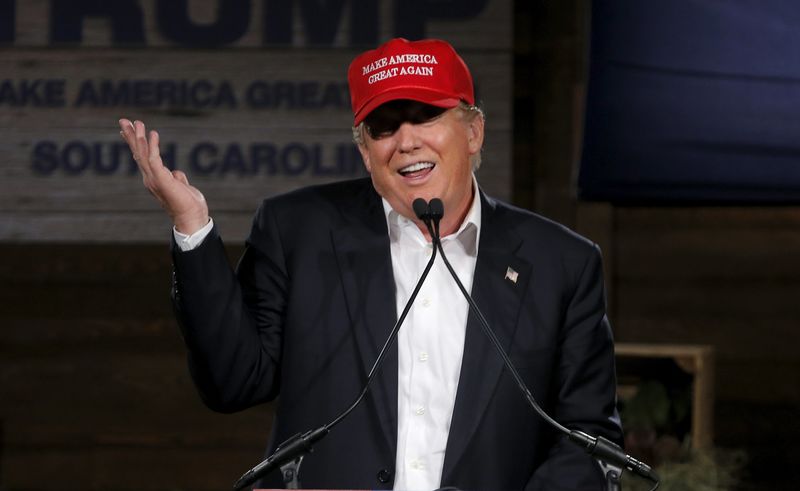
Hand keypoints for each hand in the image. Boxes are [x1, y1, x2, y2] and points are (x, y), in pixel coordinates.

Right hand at [119, 119, 208, 234]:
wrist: (192, 218)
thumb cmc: (189, 205)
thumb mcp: (182, 187)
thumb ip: (177, 179)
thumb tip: (176, 173)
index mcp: (154, 179)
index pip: (142, 158)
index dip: (136, 144)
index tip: (129, 130)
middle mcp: (150, 178)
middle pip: (138, 153)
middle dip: (132, 136)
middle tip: (124, 120)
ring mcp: (154, 179)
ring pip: (143, 154)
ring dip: (139, 137)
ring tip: (137, 123)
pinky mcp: (161, 180)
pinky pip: (154, 159)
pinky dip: (152, 146)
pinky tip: (153, 134)